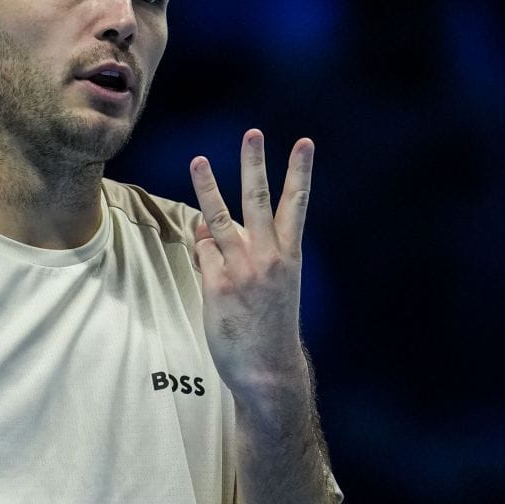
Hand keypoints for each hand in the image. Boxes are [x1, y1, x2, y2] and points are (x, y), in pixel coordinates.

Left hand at [188, 129, 313, 412]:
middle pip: (259, 201)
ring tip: (199, 161)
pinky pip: (203, 255)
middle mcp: (269, 258)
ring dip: (208, 188)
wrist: (268, 370)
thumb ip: (244, 253)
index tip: (304, 143)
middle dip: (255, 164)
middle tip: (253, 133)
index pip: (298, 205)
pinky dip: (202, 253)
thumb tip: (208, 227)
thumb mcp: (272, 286)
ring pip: (219, 220)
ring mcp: (242, 270)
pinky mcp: (218, 286)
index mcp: (290, 256)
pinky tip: (210, 267)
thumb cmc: (271, 327)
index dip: (301, 172)